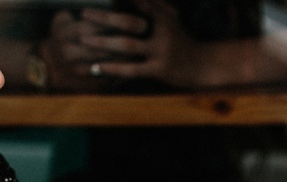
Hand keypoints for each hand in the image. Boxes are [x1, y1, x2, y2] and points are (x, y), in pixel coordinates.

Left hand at [52, 0, 206, 87]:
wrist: (203, 65)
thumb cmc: (183, 40)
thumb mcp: (172, 18)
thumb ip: (154, 4)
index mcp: (162, 16)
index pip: (137, 2)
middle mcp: (161, 31)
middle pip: (127, 21)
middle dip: (104, 17)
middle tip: (83, 14)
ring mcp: (160, 51)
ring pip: (127, 45)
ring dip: (103, 42)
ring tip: (83, 40)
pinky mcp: (159, 69)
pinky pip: (132, 69)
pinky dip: (113, 68)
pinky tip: (97, 68)